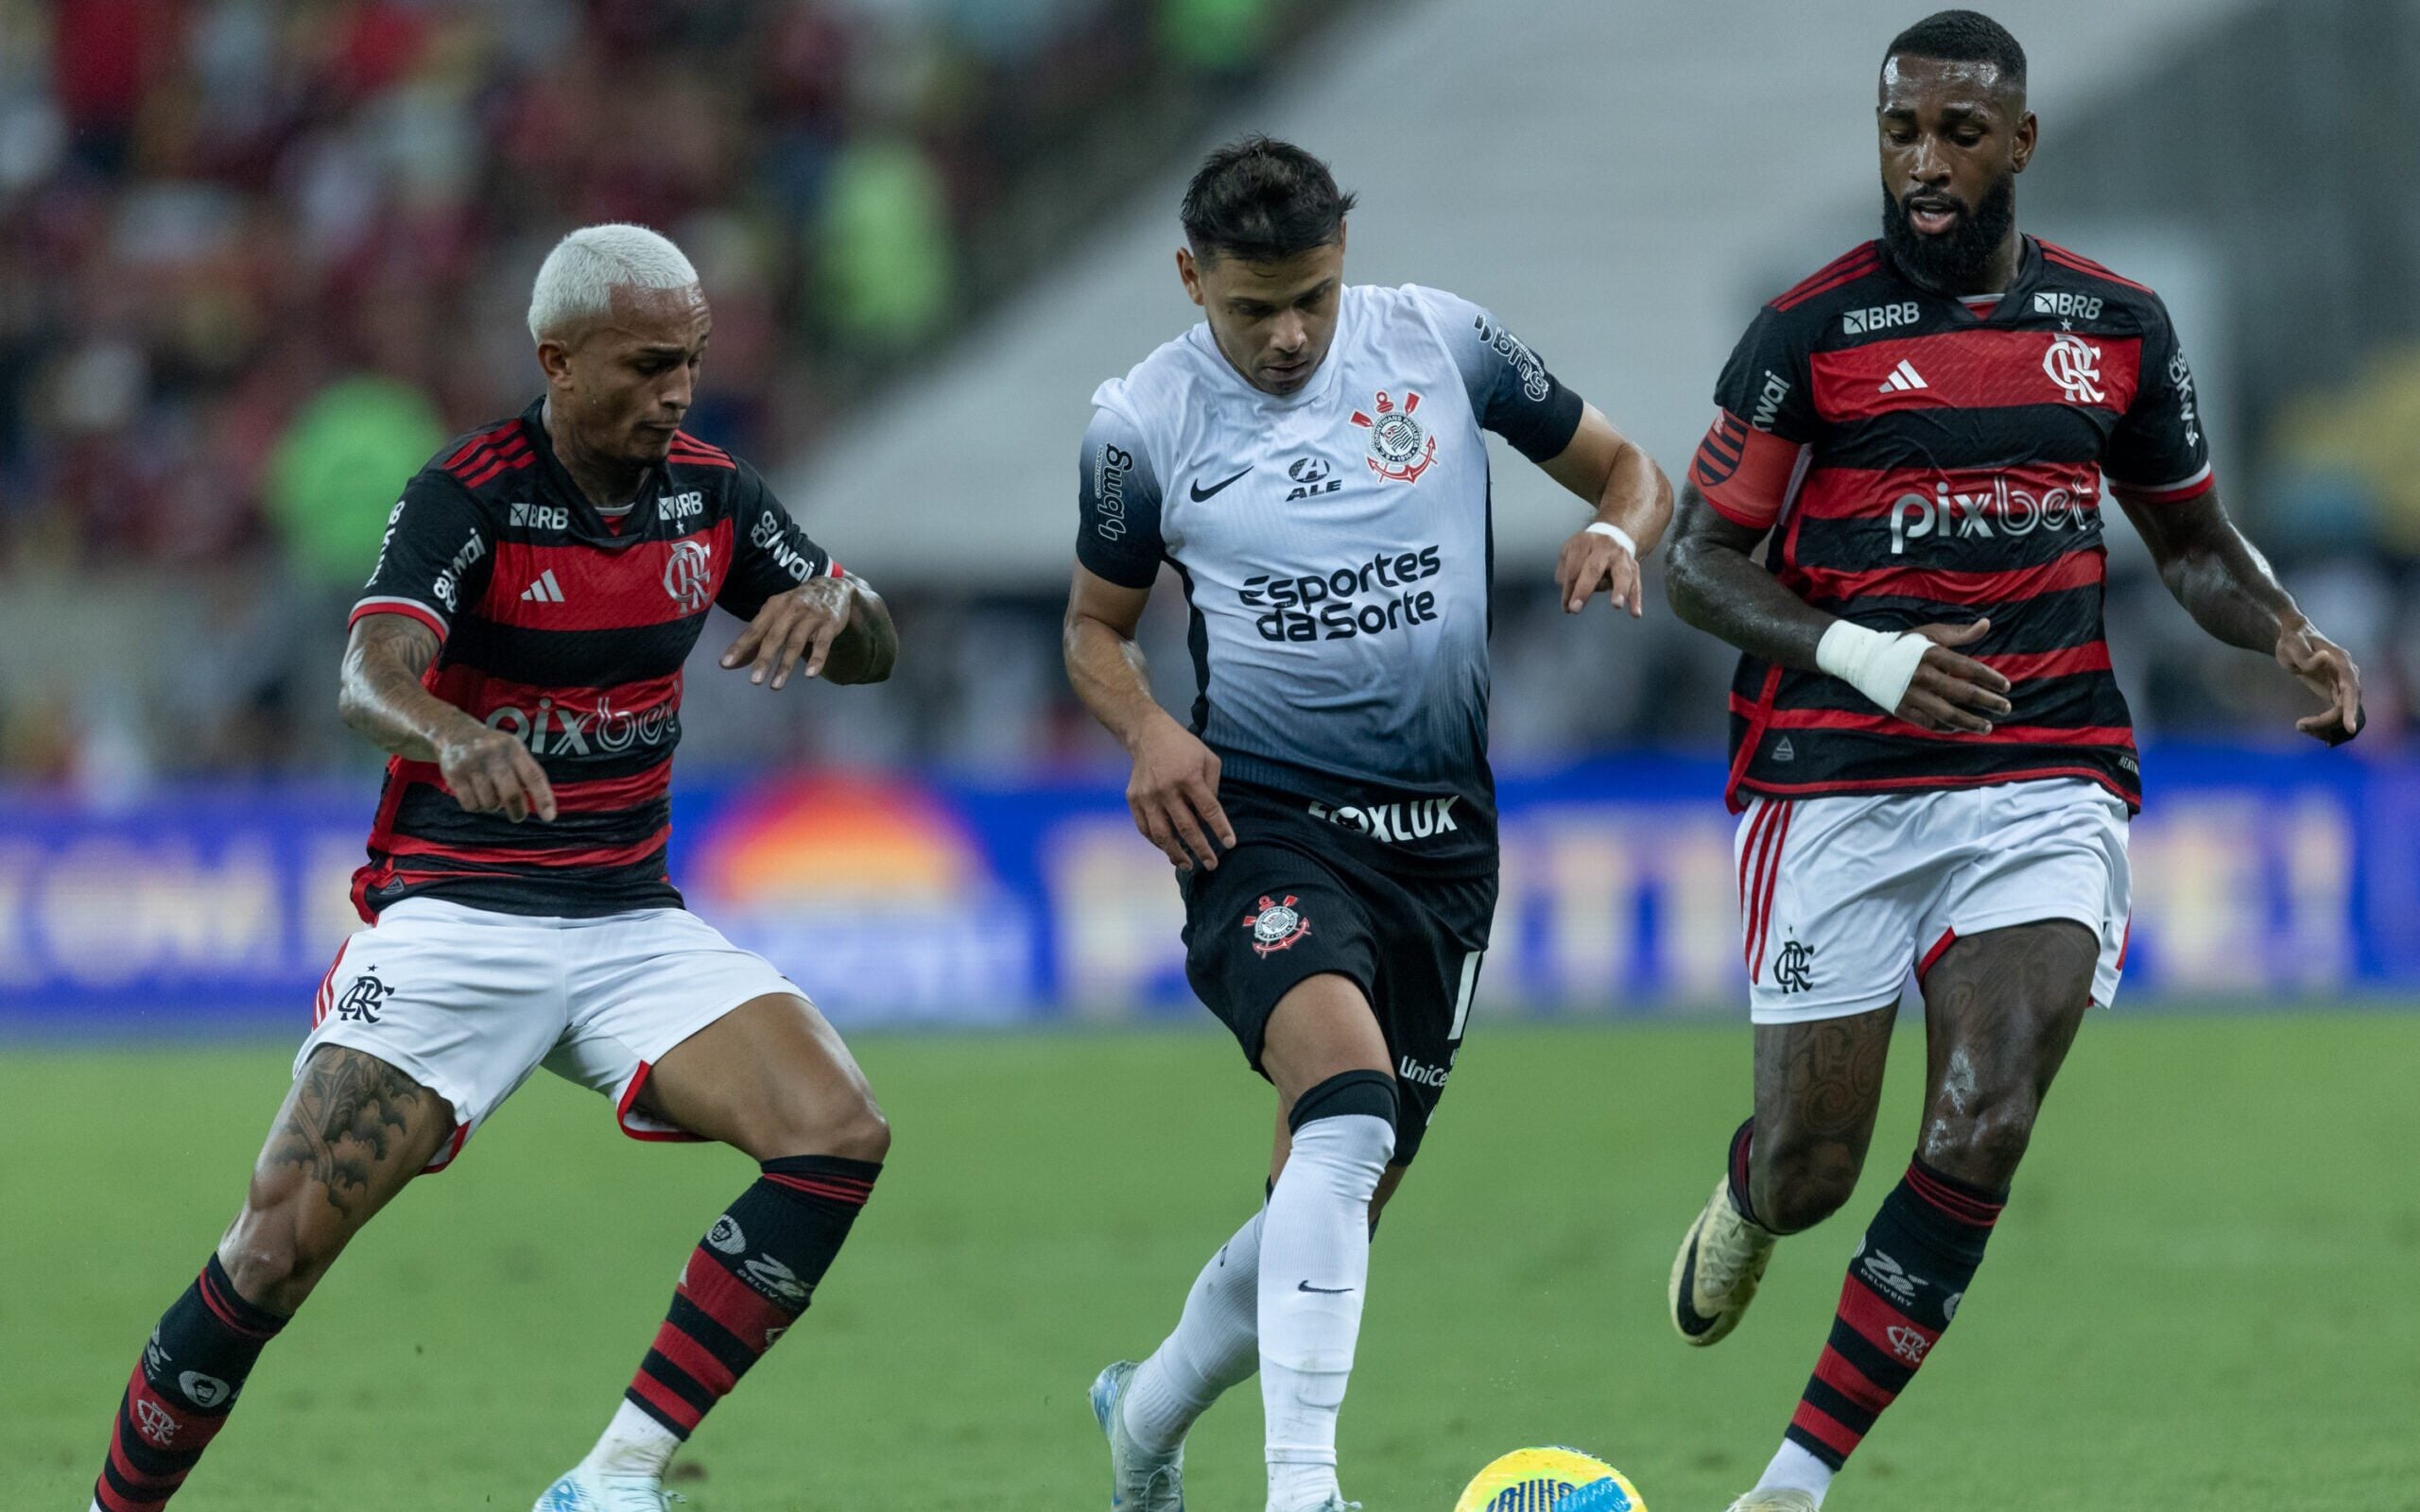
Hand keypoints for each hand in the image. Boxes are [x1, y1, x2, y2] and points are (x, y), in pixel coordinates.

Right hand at [434, 721, 555, 822]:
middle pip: (511, 795)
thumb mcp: (513, 751)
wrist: (456, 733)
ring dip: (493, 806)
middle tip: (518, 817)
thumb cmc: (494, 750)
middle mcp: (493, 754)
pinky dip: (476, 807)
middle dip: (517, 812)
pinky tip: (475, 794)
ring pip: (490, 803)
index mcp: (513, 748)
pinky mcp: (454, 774)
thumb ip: (527, 774)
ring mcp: (472, 763)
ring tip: (490, 794)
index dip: (543, 798)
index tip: (549, 818)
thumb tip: (542, 807)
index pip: (533, 776)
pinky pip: (471, 805)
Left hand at [722, 577, 854, 688]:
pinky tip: (810, 674)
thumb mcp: (777, 615)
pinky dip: (817, 660)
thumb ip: (757, 638)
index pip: (754, 630)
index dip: (740, 647)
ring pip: (796, 643)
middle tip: (754, 681)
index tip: (726, 664)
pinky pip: (822, 644)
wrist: (834, 588)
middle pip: (774, 637)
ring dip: (785, 666)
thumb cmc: (798, 607)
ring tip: (775, 686)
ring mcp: (811, 617)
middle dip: (763, 659)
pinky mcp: (829, 625)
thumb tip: (731, 663)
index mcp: (773, 607)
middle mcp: (790, 610)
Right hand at [1127, 716, 1234, 871]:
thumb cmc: (1183, 747)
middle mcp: (1167, 788)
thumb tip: (1210, 816)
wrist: (1147, 734)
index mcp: (1189, 777)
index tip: (1229, 845)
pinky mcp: (1134, 799)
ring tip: (1188, 865)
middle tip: (1212, 864)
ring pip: (1162, 834)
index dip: (1220, 829)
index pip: (1209, 810)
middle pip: (1186, 828)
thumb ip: (1213, 787)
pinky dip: (1157, 843)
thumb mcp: (1208, 759)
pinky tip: (1168, 850)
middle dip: (1201, 850)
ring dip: (1176, 854)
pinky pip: (1145, 829)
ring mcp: (1148, 796)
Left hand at [1554, 526, 1642, 615]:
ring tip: (1616, 604)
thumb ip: (1565, 572)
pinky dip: (1636, 599)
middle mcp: (1604, 546)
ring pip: (1622, 573)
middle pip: (1594, 568)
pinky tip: (1635, 613)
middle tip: (1575, 608)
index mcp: (1584, 541)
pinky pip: (1636, 584)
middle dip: (1583, 590)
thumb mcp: (1569, 553)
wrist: (1612, 537)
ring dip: (1620, 589)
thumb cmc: (1585, 552)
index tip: (1567, 608)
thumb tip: (1570, 594)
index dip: (1568, 590)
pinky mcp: (1634, 567)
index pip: (1573, 568)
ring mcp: (1621, 556)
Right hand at [1893, 618, 2013, 733]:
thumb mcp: (1930, 633)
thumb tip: (1987, 623)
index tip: (2006, 687)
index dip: (1991, 679)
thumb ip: (1960, 633)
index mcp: (1932, 654)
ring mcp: (1912, 695)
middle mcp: (1923, 676)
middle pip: (1963, 693)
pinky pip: (1930, 723)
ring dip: (1971, 722)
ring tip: (1988, 727)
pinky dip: (1947, 727)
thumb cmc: (1904, 646)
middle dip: (1989, 702)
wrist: (1865, 660)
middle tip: (2006, 708)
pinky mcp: (1903, 709)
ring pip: (1948, 714)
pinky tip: (1961, 729)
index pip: (1969, 669)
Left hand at [2276, 618, 2362, 744]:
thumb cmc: (2292, 639)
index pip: (2351, 690)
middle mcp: (2348, 675)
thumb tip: (2326, 658)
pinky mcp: (2336, 691)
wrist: (2294, 636)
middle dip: (2328, 722)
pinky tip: (2311, 730)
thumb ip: (2305, 654)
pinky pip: (2337, 713)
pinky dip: (2326, 723)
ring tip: (2301, 726)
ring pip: (2343, 713)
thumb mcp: (2292, 644)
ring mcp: (2344, 684)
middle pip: (2348, 706)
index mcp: (2341, 663)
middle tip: (2300, 726)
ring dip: (2325, 726)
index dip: (2351, 710)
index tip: (2349, 729)